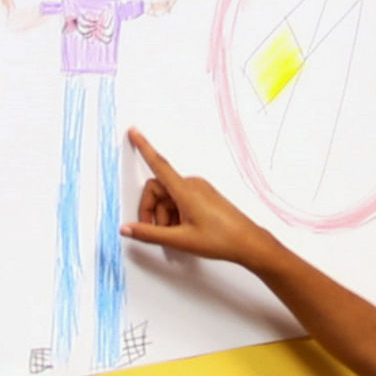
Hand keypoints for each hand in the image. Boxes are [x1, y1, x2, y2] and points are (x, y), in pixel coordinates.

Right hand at [121, 128, 274, 265]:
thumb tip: (127, 228)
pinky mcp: (205, 196)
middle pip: (158, 189)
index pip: (158, 164)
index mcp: (186, 190)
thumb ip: (150, 233)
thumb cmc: (221, 239)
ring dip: (165, 216)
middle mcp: (192, 185)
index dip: (144, 147)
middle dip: (152, 211)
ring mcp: (200, 190)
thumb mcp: (180, 239)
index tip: (134, 132)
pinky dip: (175, 214)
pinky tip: (183, 230)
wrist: (248, 243)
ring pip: (168, 198)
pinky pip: (180, 200)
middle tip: (158, 232)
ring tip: (176, 235)